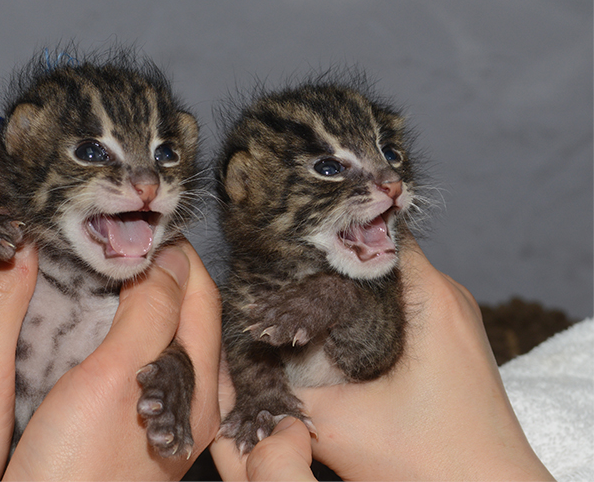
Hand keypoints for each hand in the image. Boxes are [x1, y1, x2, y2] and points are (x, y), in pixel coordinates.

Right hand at [4, 240, 221, 480]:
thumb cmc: (72, 471)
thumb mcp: (112, 380)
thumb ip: (147, 317)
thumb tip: (169, 261)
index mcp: (197, 388)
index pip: (202, 300)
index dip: (179, 257)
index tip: (149, 230)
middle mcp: (193, 402)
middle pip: (192, 317)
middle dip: (169, 273)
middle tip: (132, 245)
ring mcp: (170, 415)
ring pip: (172, 338)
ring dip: (152, 299)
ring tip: (121, 273)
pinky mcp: (144, 425)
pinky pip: (153, 361)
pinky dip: (137, 329)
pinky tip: (113, 324)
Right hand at [210, 236, 553, 481]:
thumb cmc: (437, 465)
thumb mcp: (342, 427)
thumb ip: (284, 393)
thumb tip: (240, 366)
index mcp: (432, 297)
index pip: (375, 232)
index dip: (326, 233)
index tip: (284, 243)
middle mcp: (447, 297)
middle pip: (376, 257)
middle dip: (326, 266)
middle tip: (278, 278)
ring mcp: (450, 320)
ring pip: (385, 284)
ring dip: (344, 293)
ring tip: (297, 303)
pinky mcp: (447, 344)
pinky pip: (398, 308)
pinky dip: (363, 314)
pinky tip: (332, 334)